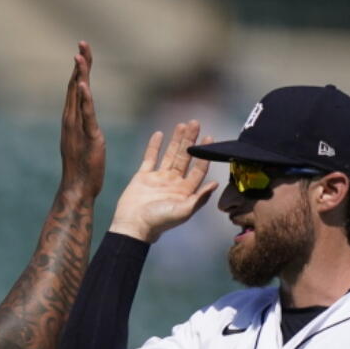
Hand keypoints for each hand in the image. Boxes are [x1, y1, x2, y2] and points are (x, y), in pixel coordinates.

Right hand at [59, 41, 104, 196]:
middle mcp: (71, 120)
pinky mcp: (87, 136)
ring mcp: (77, 128)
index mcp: (73, 119)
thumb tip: (86, 116)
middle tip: (82, 42)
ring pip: (77, 96)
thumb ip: (85, 125)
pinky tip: (84, 84)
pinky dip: (84, 98)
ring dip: (79, 75)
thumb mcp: (86, 140)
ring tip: (80, 56)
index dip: (80, 69)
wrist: (77, 188)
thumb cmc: (83, 168)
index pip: (76, 88)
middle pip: (74, 85)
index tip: (83, 50)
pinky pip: (85, 114)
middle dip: (80, 64)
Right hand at [109, 121, 217, 242]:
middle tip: (195, 124)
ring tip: (182, 125)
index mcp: (186, 191)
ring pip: (170, 155)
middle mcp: (174, 182)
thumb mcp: (184, 211)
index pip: (198, 169)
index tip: (209, 138)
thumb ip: (200, 197)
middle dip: (191, 141)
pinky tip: (160, 134)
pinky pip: (150, 158)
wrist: (134, 225)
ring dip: (176, 140)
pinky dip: (154, 146)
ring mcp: (159, 178)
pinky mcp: (144, 176)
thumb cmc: (160, 220)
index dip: (204, 154)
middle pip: (185, 157)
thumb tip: (215, 183)